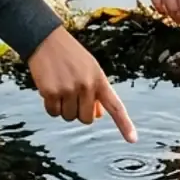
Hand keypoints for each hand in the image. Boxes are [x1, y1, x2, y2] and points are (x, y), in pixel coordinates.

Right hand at [27, 27, 136, 141]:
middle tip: (71, 94)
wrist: (45, 39)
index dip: (125, 124)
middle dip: (78, 111)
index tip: (133, 140)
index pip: (115, 106)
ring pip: (68, 117)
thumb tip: (98, 115)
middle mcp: (86, 85)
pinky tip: (49, 89)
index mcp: (99, 79)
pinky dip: (50, 106)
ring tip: (60, 87)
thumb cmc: (70, 56)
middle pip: (86, 119)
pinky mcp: (51, 92)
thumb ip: (96, 92)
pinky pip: (53, 113)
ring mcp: (68, 89)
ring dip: (63, 108)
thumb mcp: (89, 69)